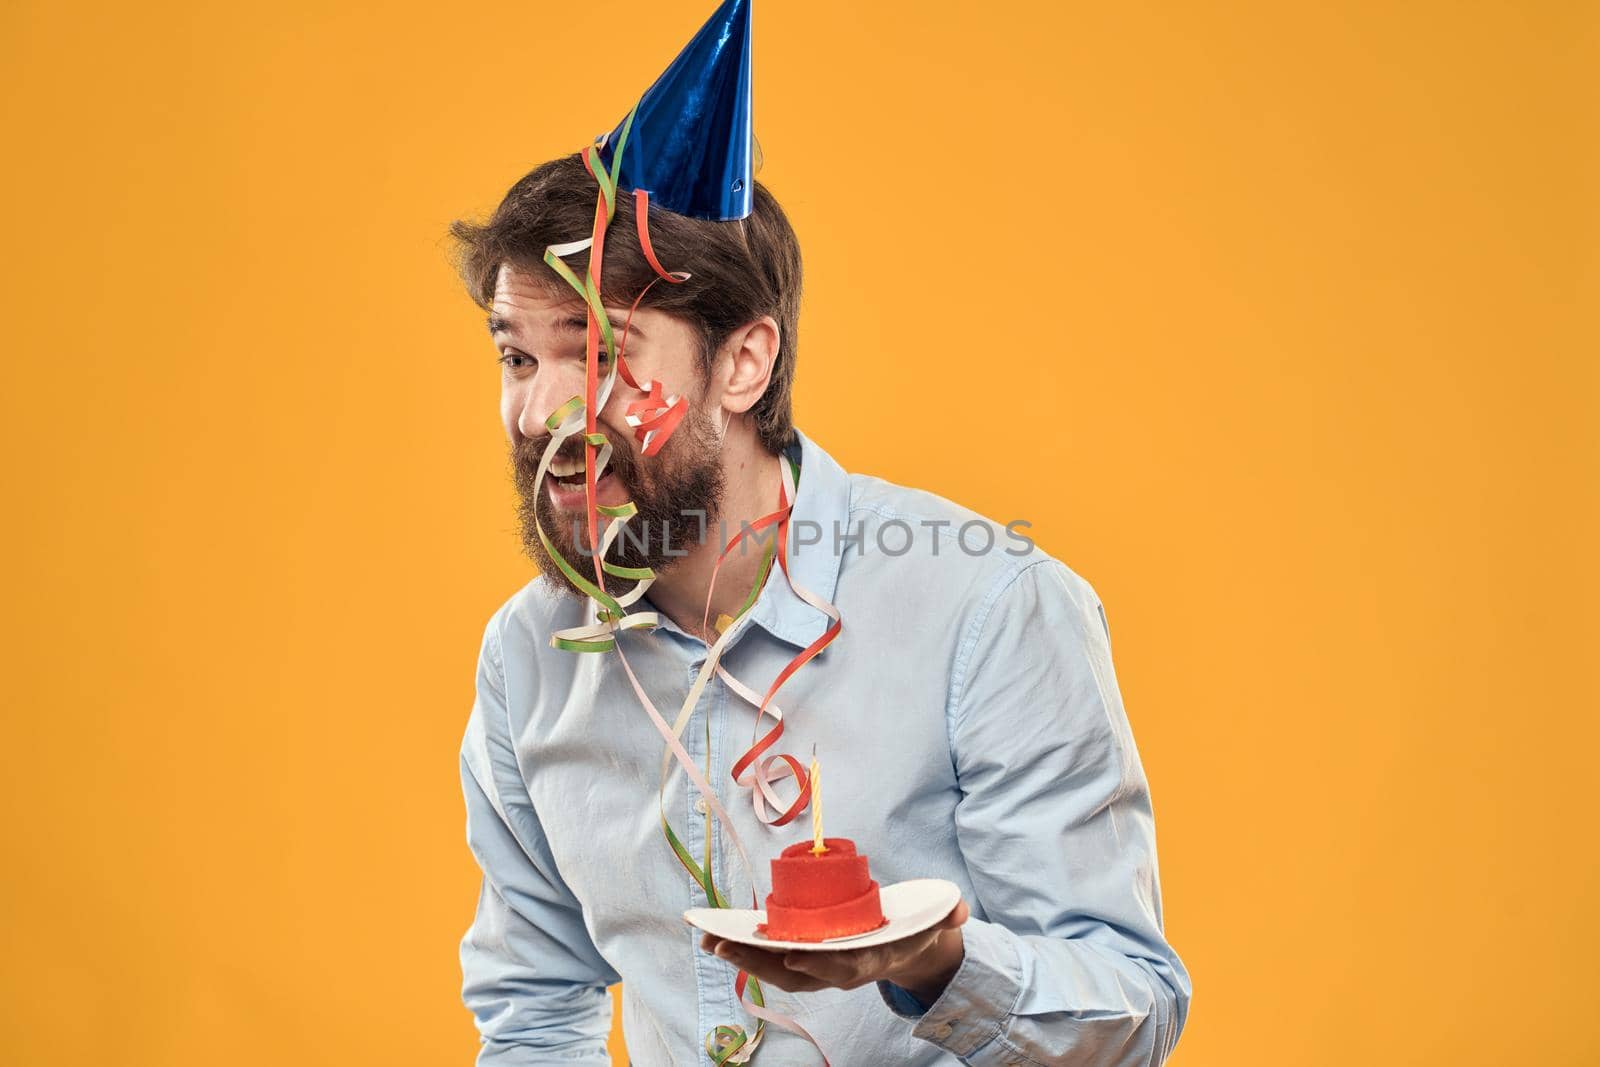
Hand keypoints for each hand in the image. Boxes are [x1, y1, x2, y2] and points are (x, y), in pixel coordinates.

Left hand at [695, 899, 969, 1001]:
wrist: (901, 950)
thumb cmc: (911, 929)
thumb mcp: (931, 922)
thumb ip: (945, 914)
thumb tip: (958, 908)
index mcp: (865, 961)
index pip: (838, 967)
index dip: (815, 963)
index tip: (791, 955)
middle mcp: (835, 972)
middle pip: (793, 971)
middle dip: (758, 960)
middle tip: (722, 943)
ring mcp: (816, 970)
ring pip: (773, 970)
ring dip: (740, 957)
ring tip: (707, 939)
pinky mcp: (801, 961)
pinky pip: (768, 961)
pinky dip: (742, 951)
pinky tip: (714, 938)